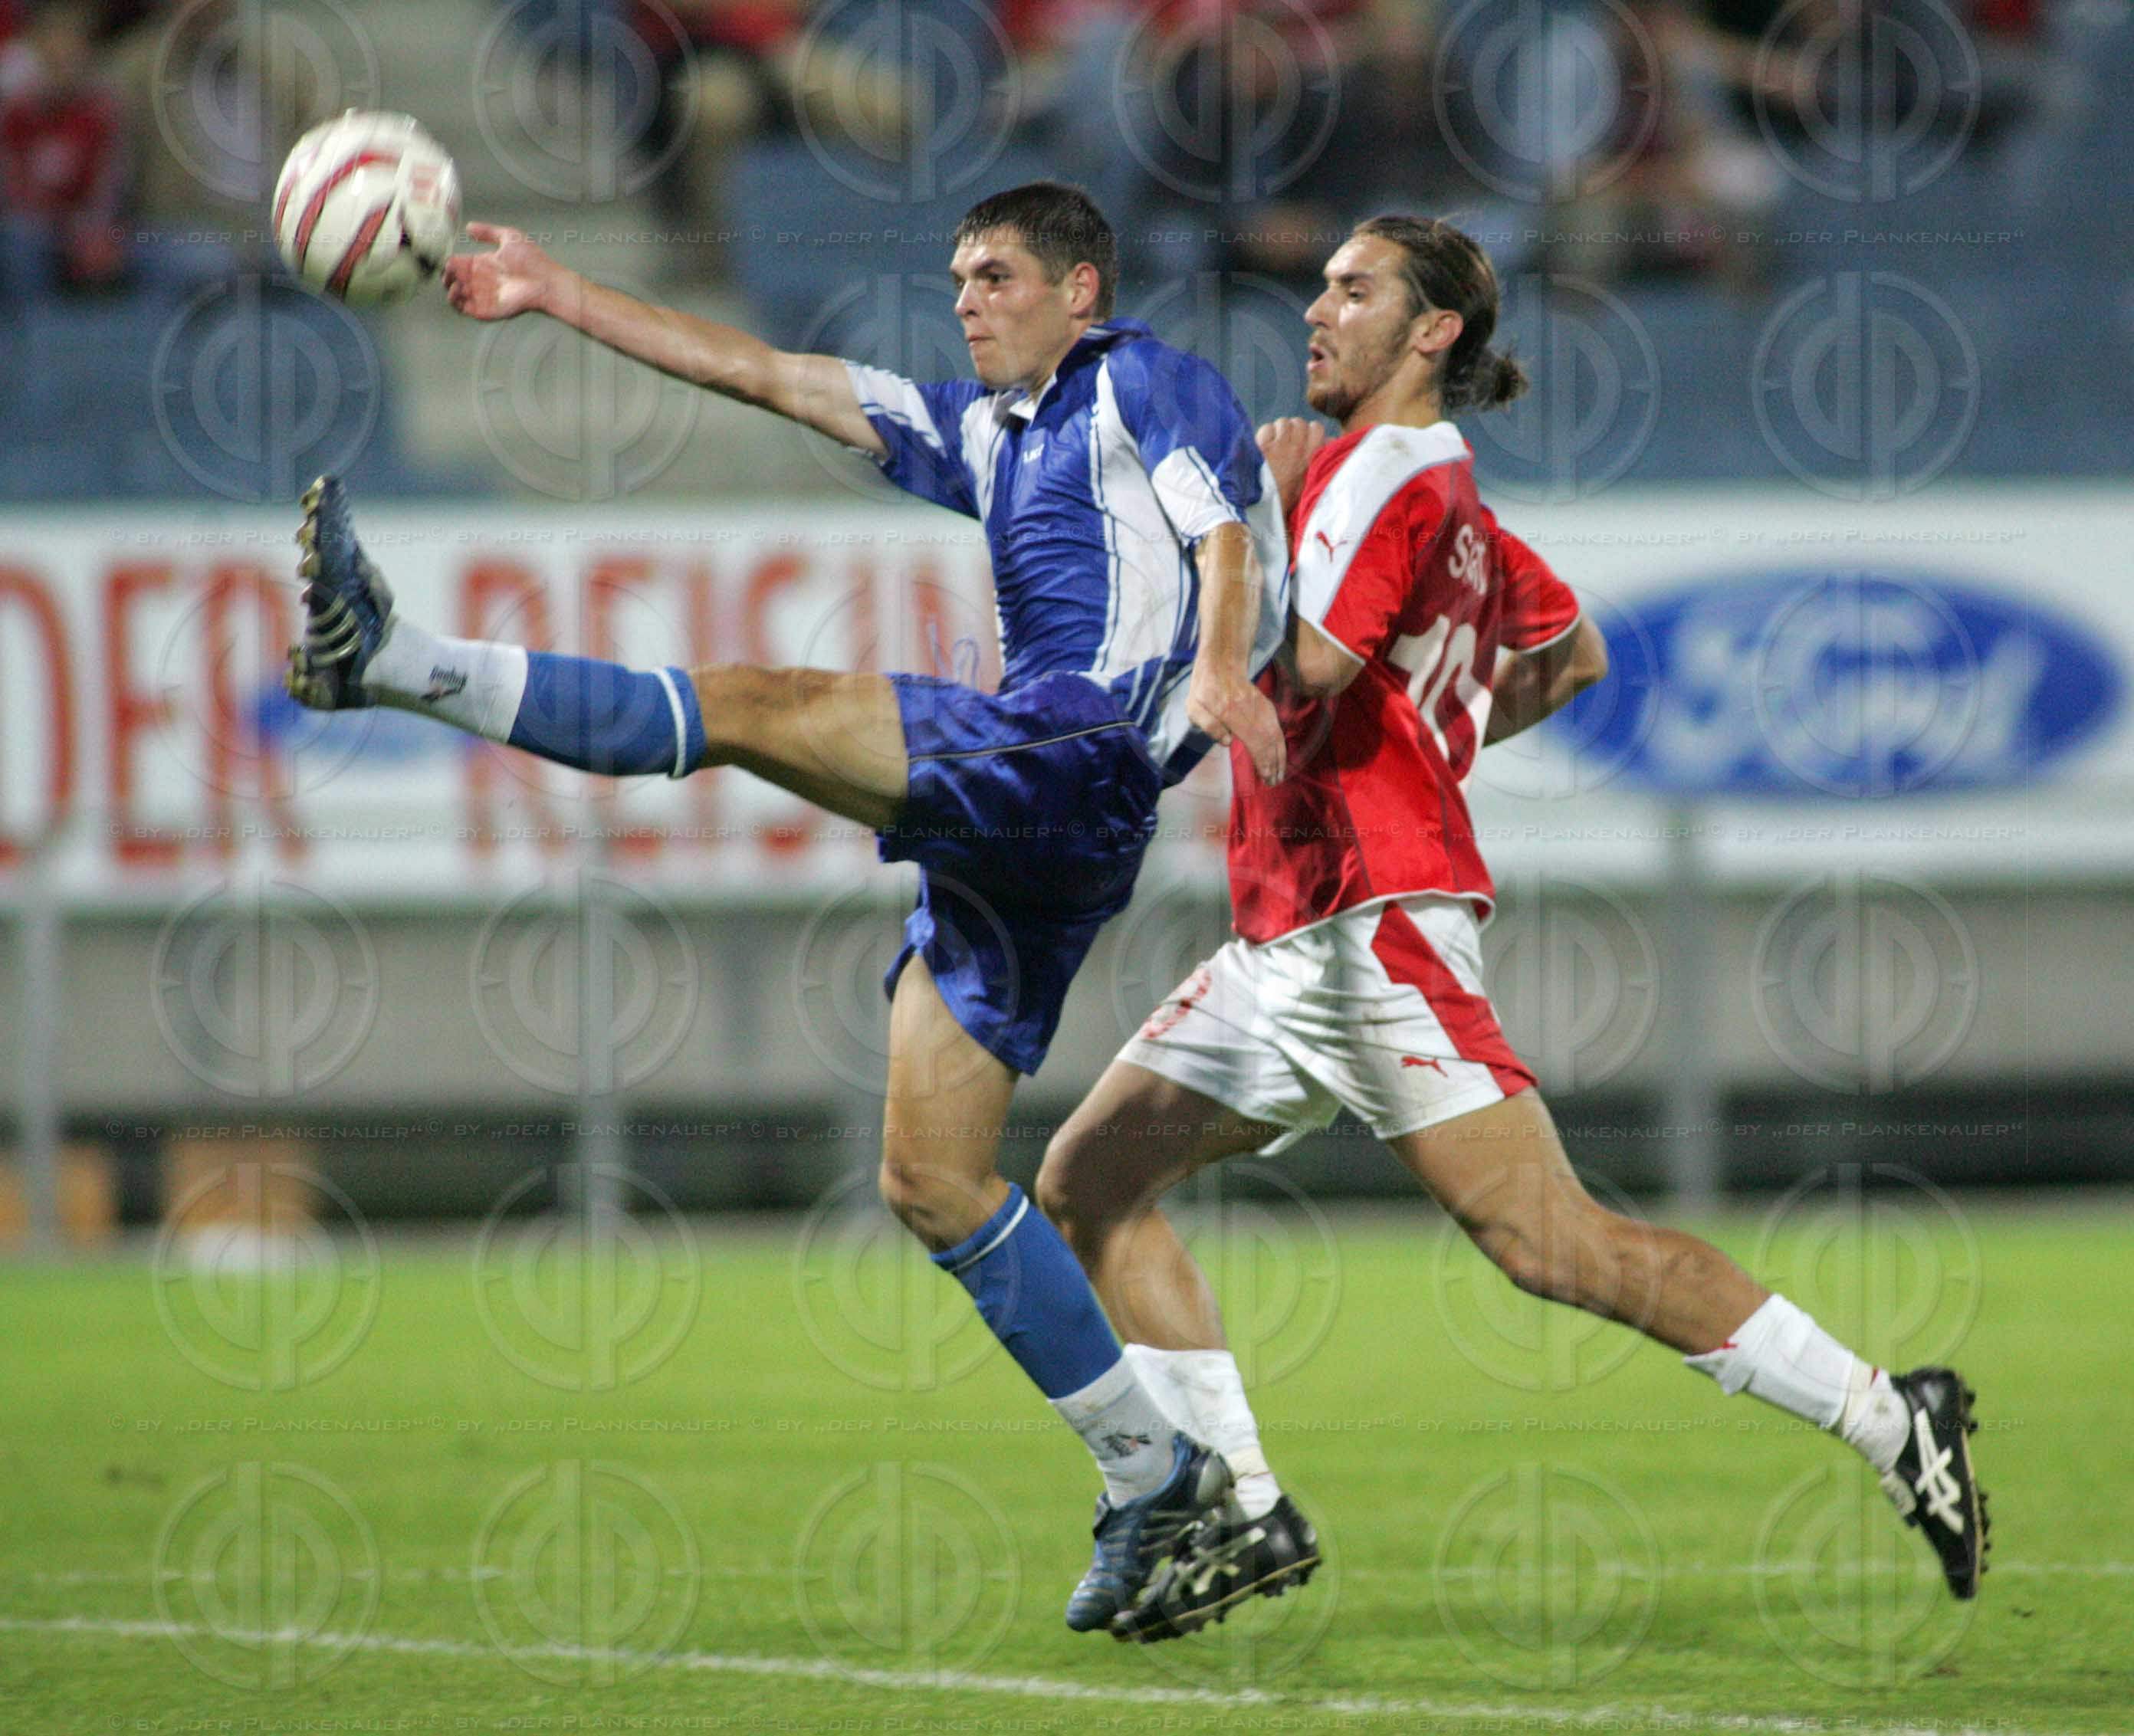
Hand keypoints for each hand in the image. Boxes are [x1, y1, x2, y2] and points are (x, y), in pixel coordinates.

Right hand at [443, 221, 566, 319]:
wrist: (545, 282)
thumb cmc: (531, 259)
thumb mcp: (509, 237)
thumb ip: (488, 232)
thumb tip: (468, 227)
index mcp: (482, 263)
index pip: (458, 264)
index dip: (449, 264)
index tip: (448, 262)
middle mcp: (479, 279)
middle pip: (454, 280)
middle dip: (446, 277)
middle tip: (448, 275)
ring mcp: (481, 295)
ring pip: (456, 295)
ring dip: (449, 290)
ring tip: (454, 284)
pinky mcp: (485, 309)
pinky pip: (464, 309)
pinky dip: (455, 303)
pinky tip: (457, 292)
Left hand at [1188, 664, 1285, 785]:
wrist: (1222, 663)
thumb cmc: (1204, 689)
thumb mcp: (1194, 707)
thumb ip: (1208, 725)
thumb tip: (1226, 742)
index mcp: (1231, 713)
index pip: (1253, 741)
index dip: (1262, 760)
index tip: (1266, 777)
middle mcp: (1250, 710)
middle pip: (1267, 741)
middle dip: (1273, 764)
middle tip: (1273, 782)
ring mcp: (1261, 707)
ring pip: (1276, 734)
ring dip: (1280, 756)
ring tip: (1280, 774)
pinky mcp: (1266, 705)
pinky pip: (1277, 727)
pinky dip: (1281, 743)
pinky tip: (1281, 755)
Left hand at [1256, 416, 1326, 520]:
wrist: (1266, 508)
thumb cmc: (1290, 496)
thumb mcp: (1312, 479)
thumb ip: (1323, 458)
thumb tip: (1331, 439)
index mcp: (1313, 455)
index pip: (1316, 428)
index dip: (1309, 432)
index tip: (1303, 441)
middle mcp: (1299, 447)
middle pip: (1298, 422)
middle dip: (1292, 430)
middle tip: (1286, 444)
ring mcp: (1281, 445)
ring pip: (1282, 423)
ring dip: (1278, 432)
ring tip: (1274, 447)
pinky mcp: (1263, 446)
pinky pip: (1267, 429)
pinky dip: (1264, 436)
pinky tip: (1263, 449)